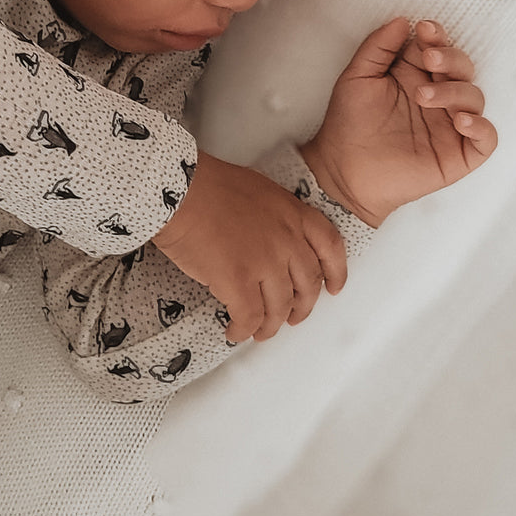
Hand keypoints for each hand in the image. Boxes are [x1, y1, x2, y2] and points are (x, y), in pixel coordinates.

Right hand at [152, 150, 347, 343]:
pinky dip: (244, 329)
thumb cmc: (206, 184)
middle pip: (307, 284)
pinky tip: (235, 331)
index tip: (334, 287)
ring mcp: (265, 262)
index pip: (330, 246)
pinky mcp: (239, 281)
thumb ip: (273, 216)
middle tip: (293, 316)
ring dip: (270, 325)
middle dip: (301, 307)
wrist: (180, 189)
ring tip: (260, 330)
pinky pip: (250, 317)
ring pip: (279, 307)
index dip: (335, 272)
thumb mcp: (256, 190)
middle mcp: (287, 240)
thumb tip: (266, 236)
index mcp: (293, 214)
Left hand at [300, 18, 496, 226]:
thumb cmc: (348, 125)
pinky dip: (482, 127)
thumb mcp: (357, 77)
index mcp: (415, 76)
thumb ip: (378, 47)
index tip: (424, 30)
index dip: (437, 36)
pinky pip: (487, 138)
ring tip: (424, 97)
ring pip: (474, 97)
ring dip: (455, 91)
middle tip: (429, 59)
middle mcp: (437, 97)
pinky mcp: (458, 154)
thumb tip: (403, 20)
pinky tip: (460, 121)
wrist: (343, 171)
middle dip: (450, 58)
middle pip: (463, 68)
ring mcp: (449, 125)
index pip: (438, 48)